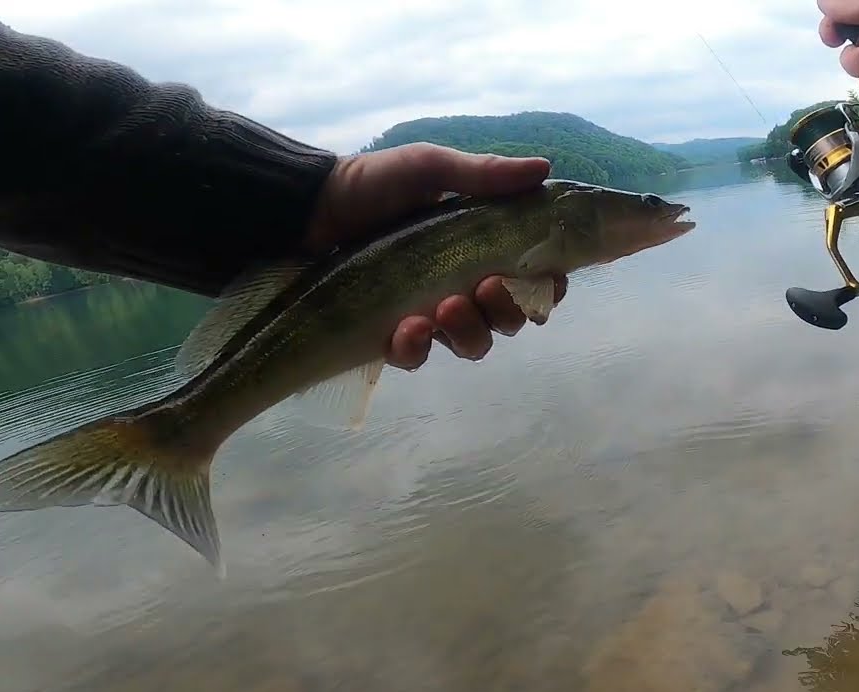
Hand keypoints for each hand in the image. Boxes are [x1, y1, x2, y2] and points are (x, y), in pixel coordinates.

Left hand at [304, 143, 567, 370]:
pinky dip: (417, 347)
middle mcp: (466, 287)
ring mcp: (431, 315)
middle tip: (486, 288)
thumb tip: (543, 167)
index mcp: (485, 249)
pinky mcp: (393, 336)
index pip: (538, 281)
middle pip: (513, 320)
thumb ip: (484, 175)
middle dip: (508, 310)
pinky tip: (407, 328)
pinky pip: (419, 357)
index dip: (548, 288)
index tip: (544, 279)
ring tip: (444, 308)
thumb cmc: (375, 185)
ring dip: (469, 330)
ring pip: (474, 344)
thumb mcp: (429, 168)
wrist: (310, 208)